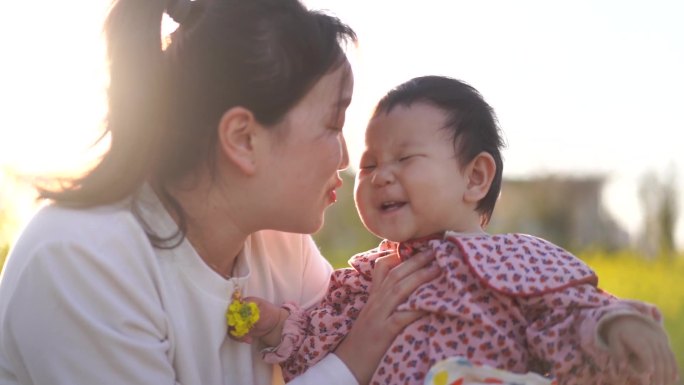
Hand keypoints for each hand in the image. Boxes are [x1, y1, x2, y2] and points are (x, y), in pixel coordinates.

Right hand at [230, 296, 287, 346]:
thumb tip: (238, 312)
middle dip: (234, 327)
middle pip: (229, 319)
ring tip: (248, 338)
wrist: (278, 327)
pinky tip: (249, 340)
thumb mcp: (261, 308)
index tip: (236, 322)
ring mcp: (240, 321)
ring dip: (238, 334)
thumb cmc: (270, 314)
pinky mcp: (242, 330)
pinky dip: (240, 338)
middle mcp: (240, 311)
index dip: (231, 315)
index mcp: (244, 302)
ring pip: (231, 328)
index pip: (232, 307)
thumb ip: (249, 310)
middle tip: (244, 333)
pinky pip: (236, 334)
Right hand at [334, 250, 440, 383]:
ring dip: (419, 277)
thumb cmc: (363, 341)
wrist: (346, 364)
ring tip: (437, 268)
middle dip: (416, 260)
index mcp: (373, 297)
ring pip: (399, 290)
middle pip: (396, 274)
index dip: (399, 254)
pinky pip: (401, 317)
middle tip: (435, 250)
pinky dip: (415, 308)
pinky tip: (429, 304)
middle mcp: (375, 302)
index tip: (417, 245)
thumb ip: (385, 299)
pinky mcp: (383, 333)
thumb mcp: (372, 314)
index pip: (382, 267)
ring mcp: (378, 316)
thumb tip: (406, 288)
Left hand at [603, 315, 678, 384]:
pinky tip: (674, 379)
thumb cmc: (619, 336)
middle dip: (659, 372)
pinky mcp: (665, 344)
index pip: (644, 349)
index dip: (648, 360)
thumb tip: (622, 368)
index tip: (650, 372)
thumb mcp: (614, 342)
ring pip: (666, 358)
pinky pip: (671, 356)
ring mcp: (659, 341)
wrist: (629, 321)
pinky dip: (674, 368)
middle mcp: (650, 338)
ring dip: (667, 373)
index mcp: (635, 337)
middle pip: (657, 356)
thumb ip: (618, 355)